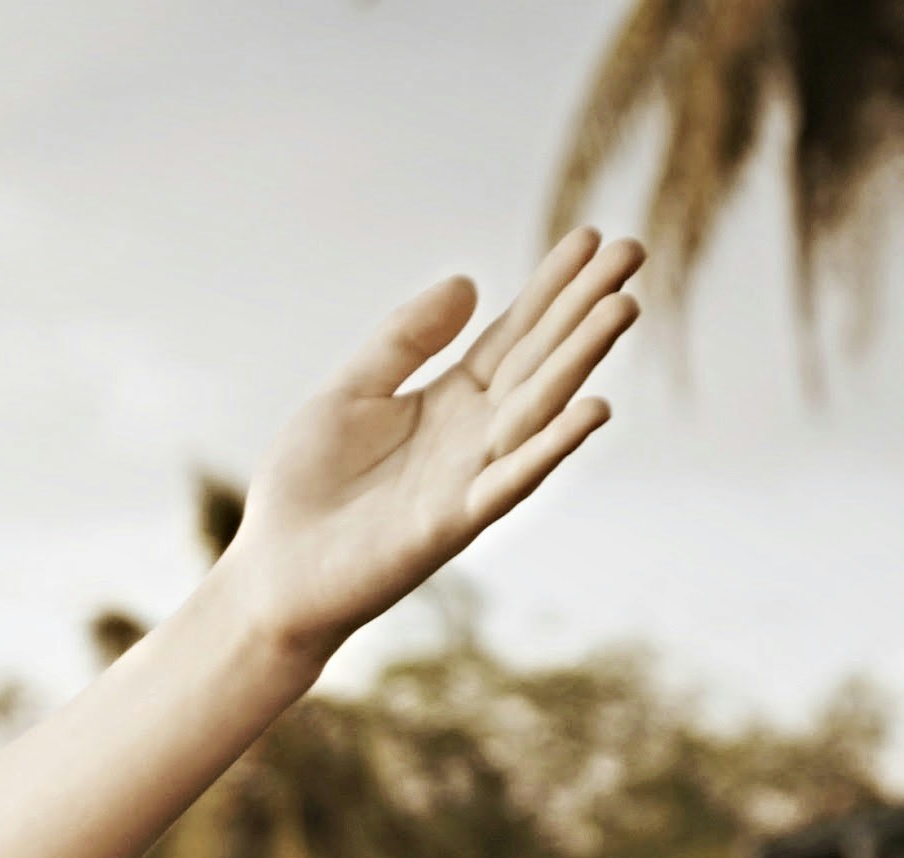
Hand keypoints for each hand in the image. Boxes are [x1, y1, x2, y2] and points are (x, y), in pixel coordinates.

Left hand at [211, 231, 645, 655]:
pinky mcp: (450, 523)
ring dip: (581, 360)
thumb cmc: (306, 487)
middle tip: (633, 250)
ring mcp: (468, 478)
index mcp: (451, 400)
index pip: (514, 334)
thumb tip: (468, 282)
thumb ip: (404, 339)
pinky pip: (510, 481)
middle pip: (540, 360)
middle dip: (585, 308)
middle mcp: (473, 435)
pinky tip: (593, 410)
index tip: (589, 237)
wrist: (270, 573)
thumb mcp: (351, 391)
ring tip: (623, 307)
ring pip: (537, 410)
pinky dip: (551, 447)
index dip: (551, 288)